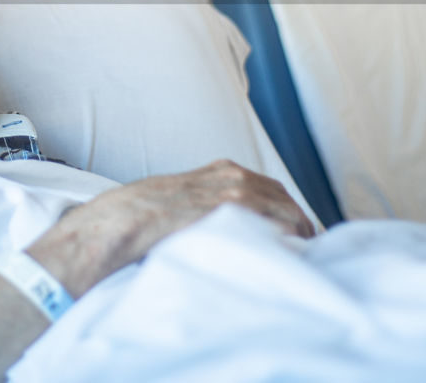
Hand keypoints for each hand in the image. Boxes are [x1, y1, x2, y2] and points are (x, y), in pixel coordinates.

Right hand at [27, 159, 314, 297]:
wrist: (119, 222)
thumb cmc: (140, 218)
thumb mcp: (179, 200)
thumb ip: (206, 206)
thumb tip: (223, 227)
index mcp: (221, 170)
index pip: (271, 188)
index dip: (286, 211)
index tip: (295, 232)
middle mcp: (232, 175)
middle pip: (283, 198)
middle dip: (297, 221)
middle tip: (306, 247)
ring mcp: (233, 192)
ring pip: (283, 211)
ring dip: (296, 232)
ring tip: (302, 257)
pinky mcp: (230, 211)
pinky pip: (272, 224)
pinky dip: (285, 239)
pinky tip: (286, 257)